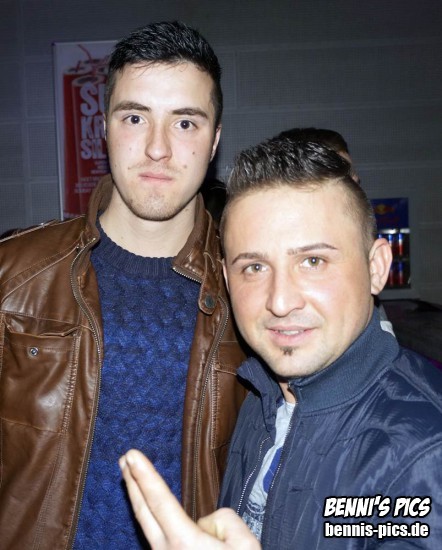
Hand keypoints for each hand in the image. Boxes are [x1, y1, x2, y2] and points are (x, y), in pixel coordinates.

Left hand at [119, 449, 259, 549]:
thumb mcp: (244, 544)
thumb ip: (222, 520)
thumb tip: (201, 523)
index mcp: (184, 542)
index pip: (160, 500)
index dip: (145, 474)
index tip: (131, 455)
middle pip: (143, 511)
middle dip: (132, 482)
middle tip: (123, 459)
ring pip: (150, 524)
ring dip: (141, 498)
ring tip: (135, 478)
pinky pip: (163, 537)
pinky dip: (157, 519)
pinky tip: (161, 514)